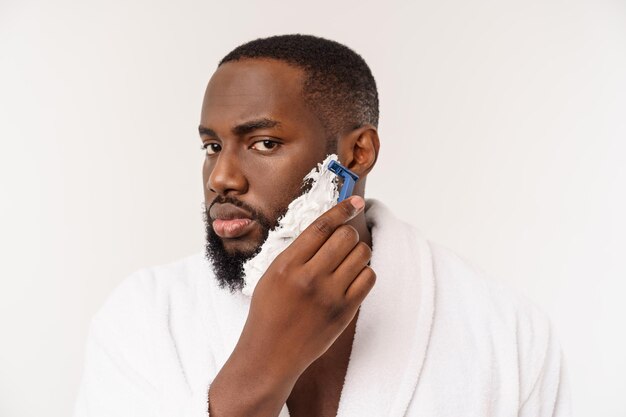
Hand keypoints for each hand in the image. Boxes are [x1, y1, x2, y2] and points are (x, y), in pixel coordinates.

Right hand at [236, 196, 375, 380]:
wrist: (271, 354)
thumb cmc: (268, 312)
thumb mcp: (272, 275)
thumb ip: (297, 252)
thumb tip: (328, 227)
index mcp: (287, 265)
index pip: (321, 226)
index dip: (340, 210)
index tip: (353, 202)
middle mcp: (310, 278)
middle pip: (345, 237)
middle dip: (347, 234)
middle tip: (342, 242)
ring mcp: (330, 296)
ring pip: (361, 254)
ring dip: (358, 252)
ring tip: (347, 261)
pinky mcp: (345, 311)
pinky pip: (369, 278)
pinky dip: (364, 272)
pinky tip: (352, 278)